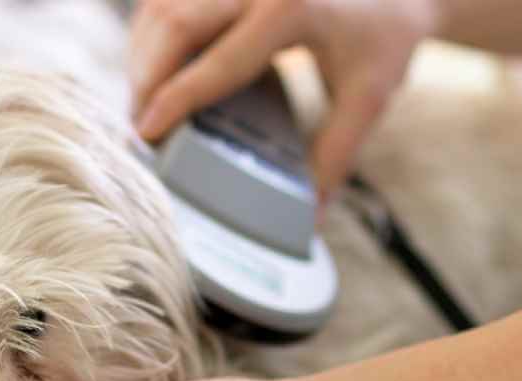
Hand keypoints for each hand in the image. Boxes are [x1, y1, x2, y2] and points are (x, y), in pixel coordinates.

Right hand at [129, 0, 438, 200]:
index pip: (217, 62)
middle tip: (138, 128)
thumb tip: (310, 218)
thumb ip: (335, 156)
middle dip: (145, 76)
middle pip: (174, 23)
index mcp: (289, 9)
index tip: (145, 134)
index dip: (175, 100)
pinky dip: (154, 34)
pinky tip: (155, 69)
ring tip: (142, 104)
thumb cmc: (384, 36)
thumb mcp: (368, 97)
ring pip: (163, 6)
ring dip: (143, 53)